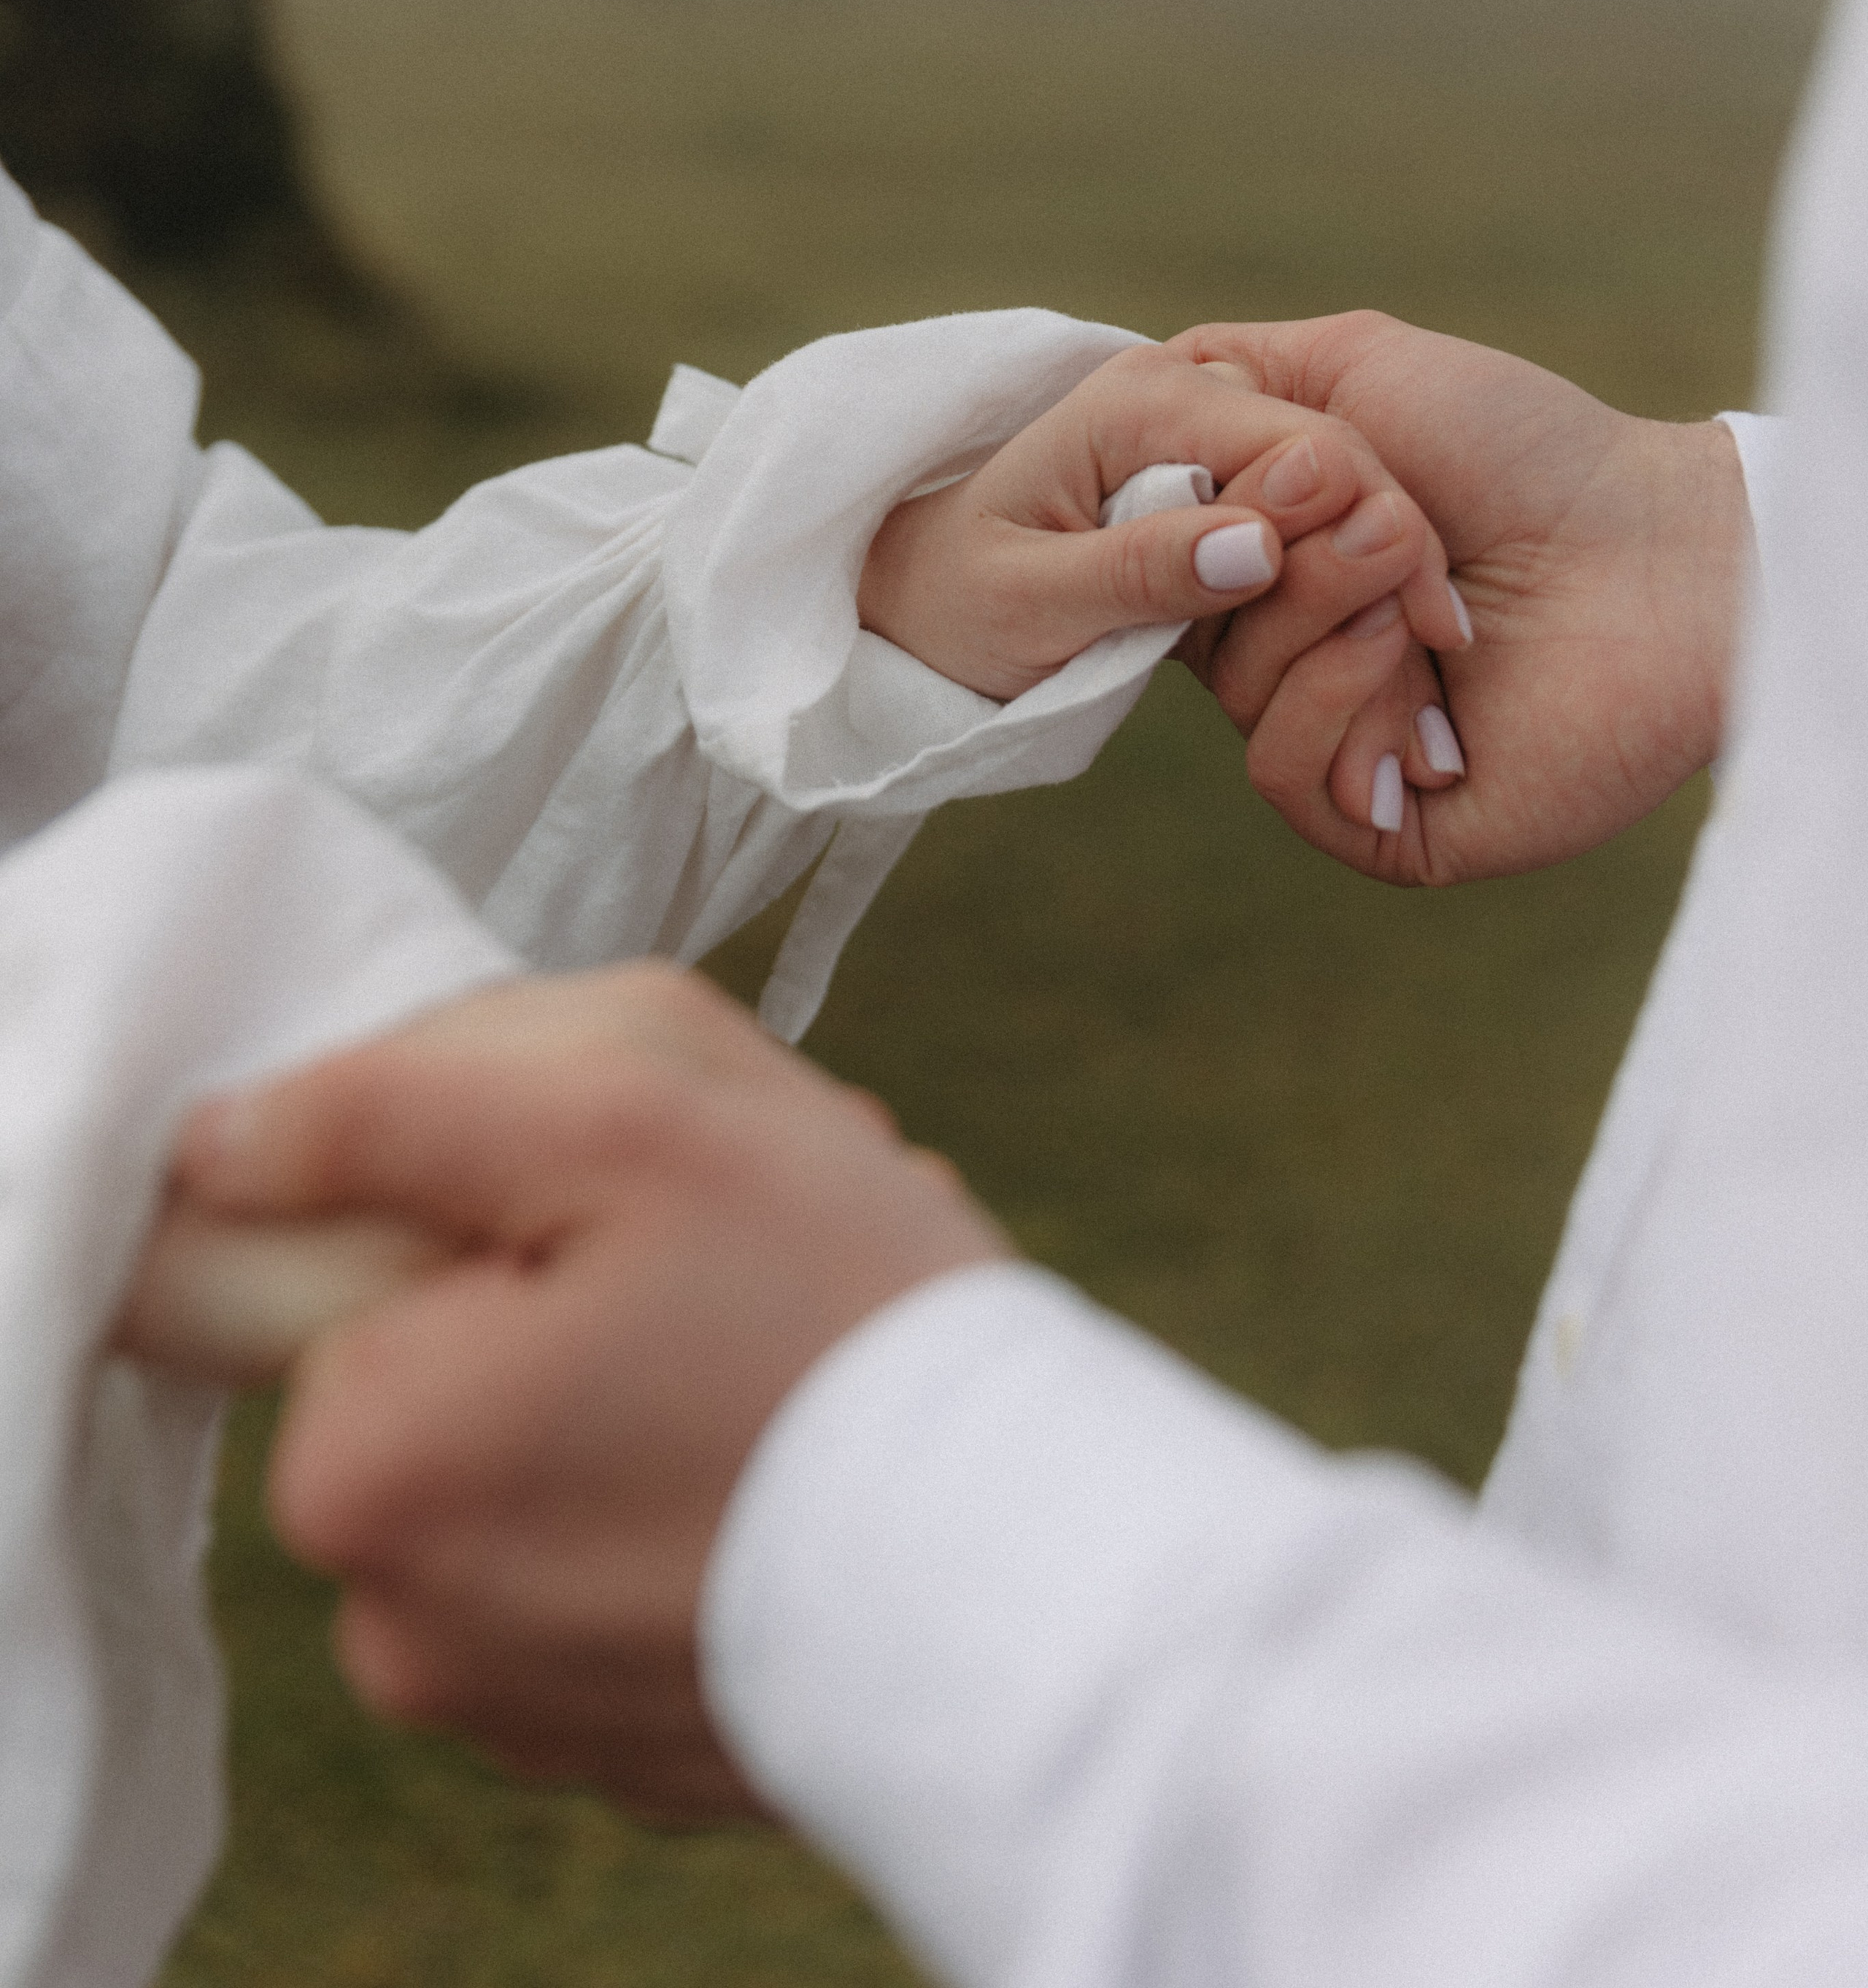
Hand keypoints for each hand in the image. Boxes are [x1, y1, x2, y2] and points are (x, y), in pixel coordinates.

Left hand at [159, 963, 1005, 1822]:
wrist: (1051, 1580)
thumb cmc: (841, 1320)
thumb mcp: (627, 1114)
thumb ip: (389, 1102)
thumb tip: (219, 1145)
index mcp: (365, 1463)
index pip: (346, 1259)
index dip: (485, 1202)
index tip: (619, 1217)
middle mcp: (397, 1626)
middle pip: (438, 1365)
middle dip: (561, 1292)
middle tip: (727, 1279)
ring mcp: (509, 1706)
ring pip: (528, 1462)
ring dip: (623, 1396)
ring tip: (775, 1378)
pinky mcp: (613, 1748)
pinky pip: (597, 1570)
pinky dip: (672, 1507)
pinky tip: (783, 1472)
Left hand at [858, 340, 1469, 704]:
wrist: (913, 605)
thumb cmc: (953, 608)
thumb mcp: (1033, 606)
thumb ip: (1143, 571)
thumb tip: (1262, 542)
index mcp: (1139, 401)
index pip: (1297, 443)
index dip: (1371, 528)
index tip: (1427, 623)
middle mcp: (1185, 396)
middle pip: (1337, 459)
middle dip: (1396, 551)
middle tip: (1454, 651)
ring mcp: (1208, 436)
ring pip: (1339, 491)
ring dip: (1387, 575)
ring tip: (1442, 663)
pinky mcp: (1220, 484)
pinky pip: (1311, 521)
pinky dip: (1352, 582)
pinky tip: (1398, 649)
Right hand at [1166, 313, 1750, 884]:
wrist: (1661, 547)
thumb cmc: (1528, 449)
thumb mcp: (1353, 368)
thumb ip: (1231, 375)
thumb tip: (1136, 405)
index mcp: (1292, 573)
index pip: (1171, 563)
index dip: (1203, 518)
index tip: (1274, 468)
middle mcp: (1310, 663)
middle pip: (1198, 628)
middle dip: (1284, 557)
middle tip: (1393, 518)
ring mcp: (1350, 745)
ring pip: (1237, 700)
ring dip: (1323, 621)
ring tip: (1424, 584)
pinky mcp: (1390, 825)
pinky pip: (1285, 774)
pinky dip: (1336, 701)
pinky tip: (1417, 658)